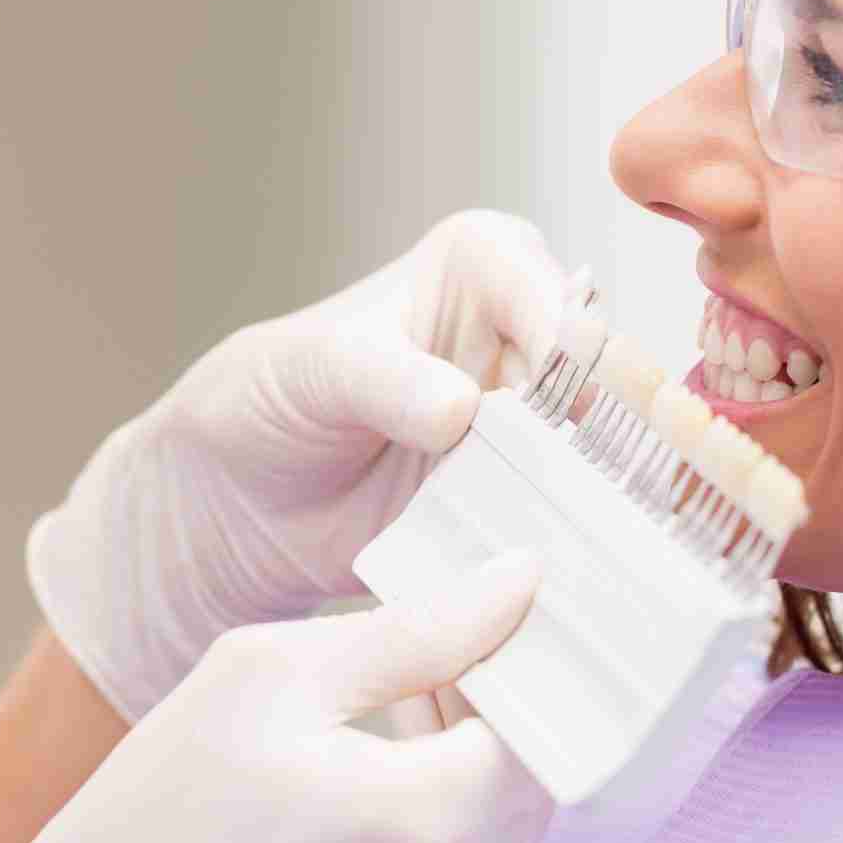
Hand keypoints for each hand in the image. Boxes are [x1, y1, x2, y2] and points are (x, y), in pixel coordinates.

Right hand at [0, 554, 554, 842]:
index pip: (547, 707)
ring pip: (517, 813)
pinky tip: (378, 776)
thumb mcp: (274, 676)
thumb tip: (522, 581)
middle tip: (424, 650)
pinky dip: (453, 810)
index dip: (518, 649)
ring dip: (476, 752)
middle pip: (542, 763)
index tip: (478, 606)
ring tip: (394, 706)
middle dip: (496, 699)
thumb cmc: (167, 805)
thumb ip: (418, 630)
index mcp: (430, 816)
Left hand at [28, 210, 566, 719]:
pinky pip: (573, 517)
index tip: (544, 406)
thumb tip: (459, 405)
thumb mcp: (306, 373)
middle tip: (578, 491)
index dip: (559, 348)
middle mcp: (526, 334)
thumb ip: (378, 376)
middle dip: (597, 435)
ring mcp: (536, 422)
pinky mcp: (530, 497)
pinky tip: (562, 578)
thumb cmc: (265, 400)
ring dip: (595, 500)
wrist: (239, 500)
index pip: (548, 294)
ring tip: (577, 543)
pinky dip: (569, 546)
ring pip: (602, 451)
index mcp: (482, 263)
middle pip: (599, 375)